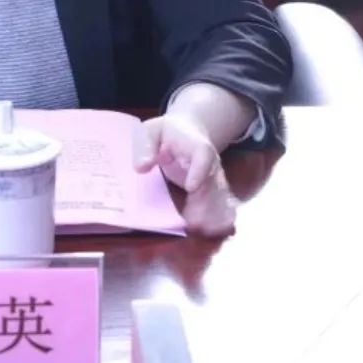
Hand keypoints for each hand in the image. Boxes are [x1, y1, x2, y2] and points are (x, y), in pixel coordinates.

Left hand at [135, 114, 237, 236]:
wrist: (188, 131)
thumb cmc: (166, 132)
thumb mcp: (151, 130)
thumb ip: (146, 145)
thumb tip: (141, 167)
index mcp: (196, 144)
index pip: (204, 154)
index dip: (200, 171)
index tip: (191, 187)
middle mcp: (211, 163)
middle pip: (214, 182)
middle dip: (206, 203)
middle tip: (193, 223)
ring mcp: (215, 178)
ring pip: (219, 197)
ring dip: (212, 215)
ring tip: (198, 230)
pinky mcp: (214, 191)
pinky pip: (221, 205)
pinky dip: (218, 218)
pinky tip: (209, 231)